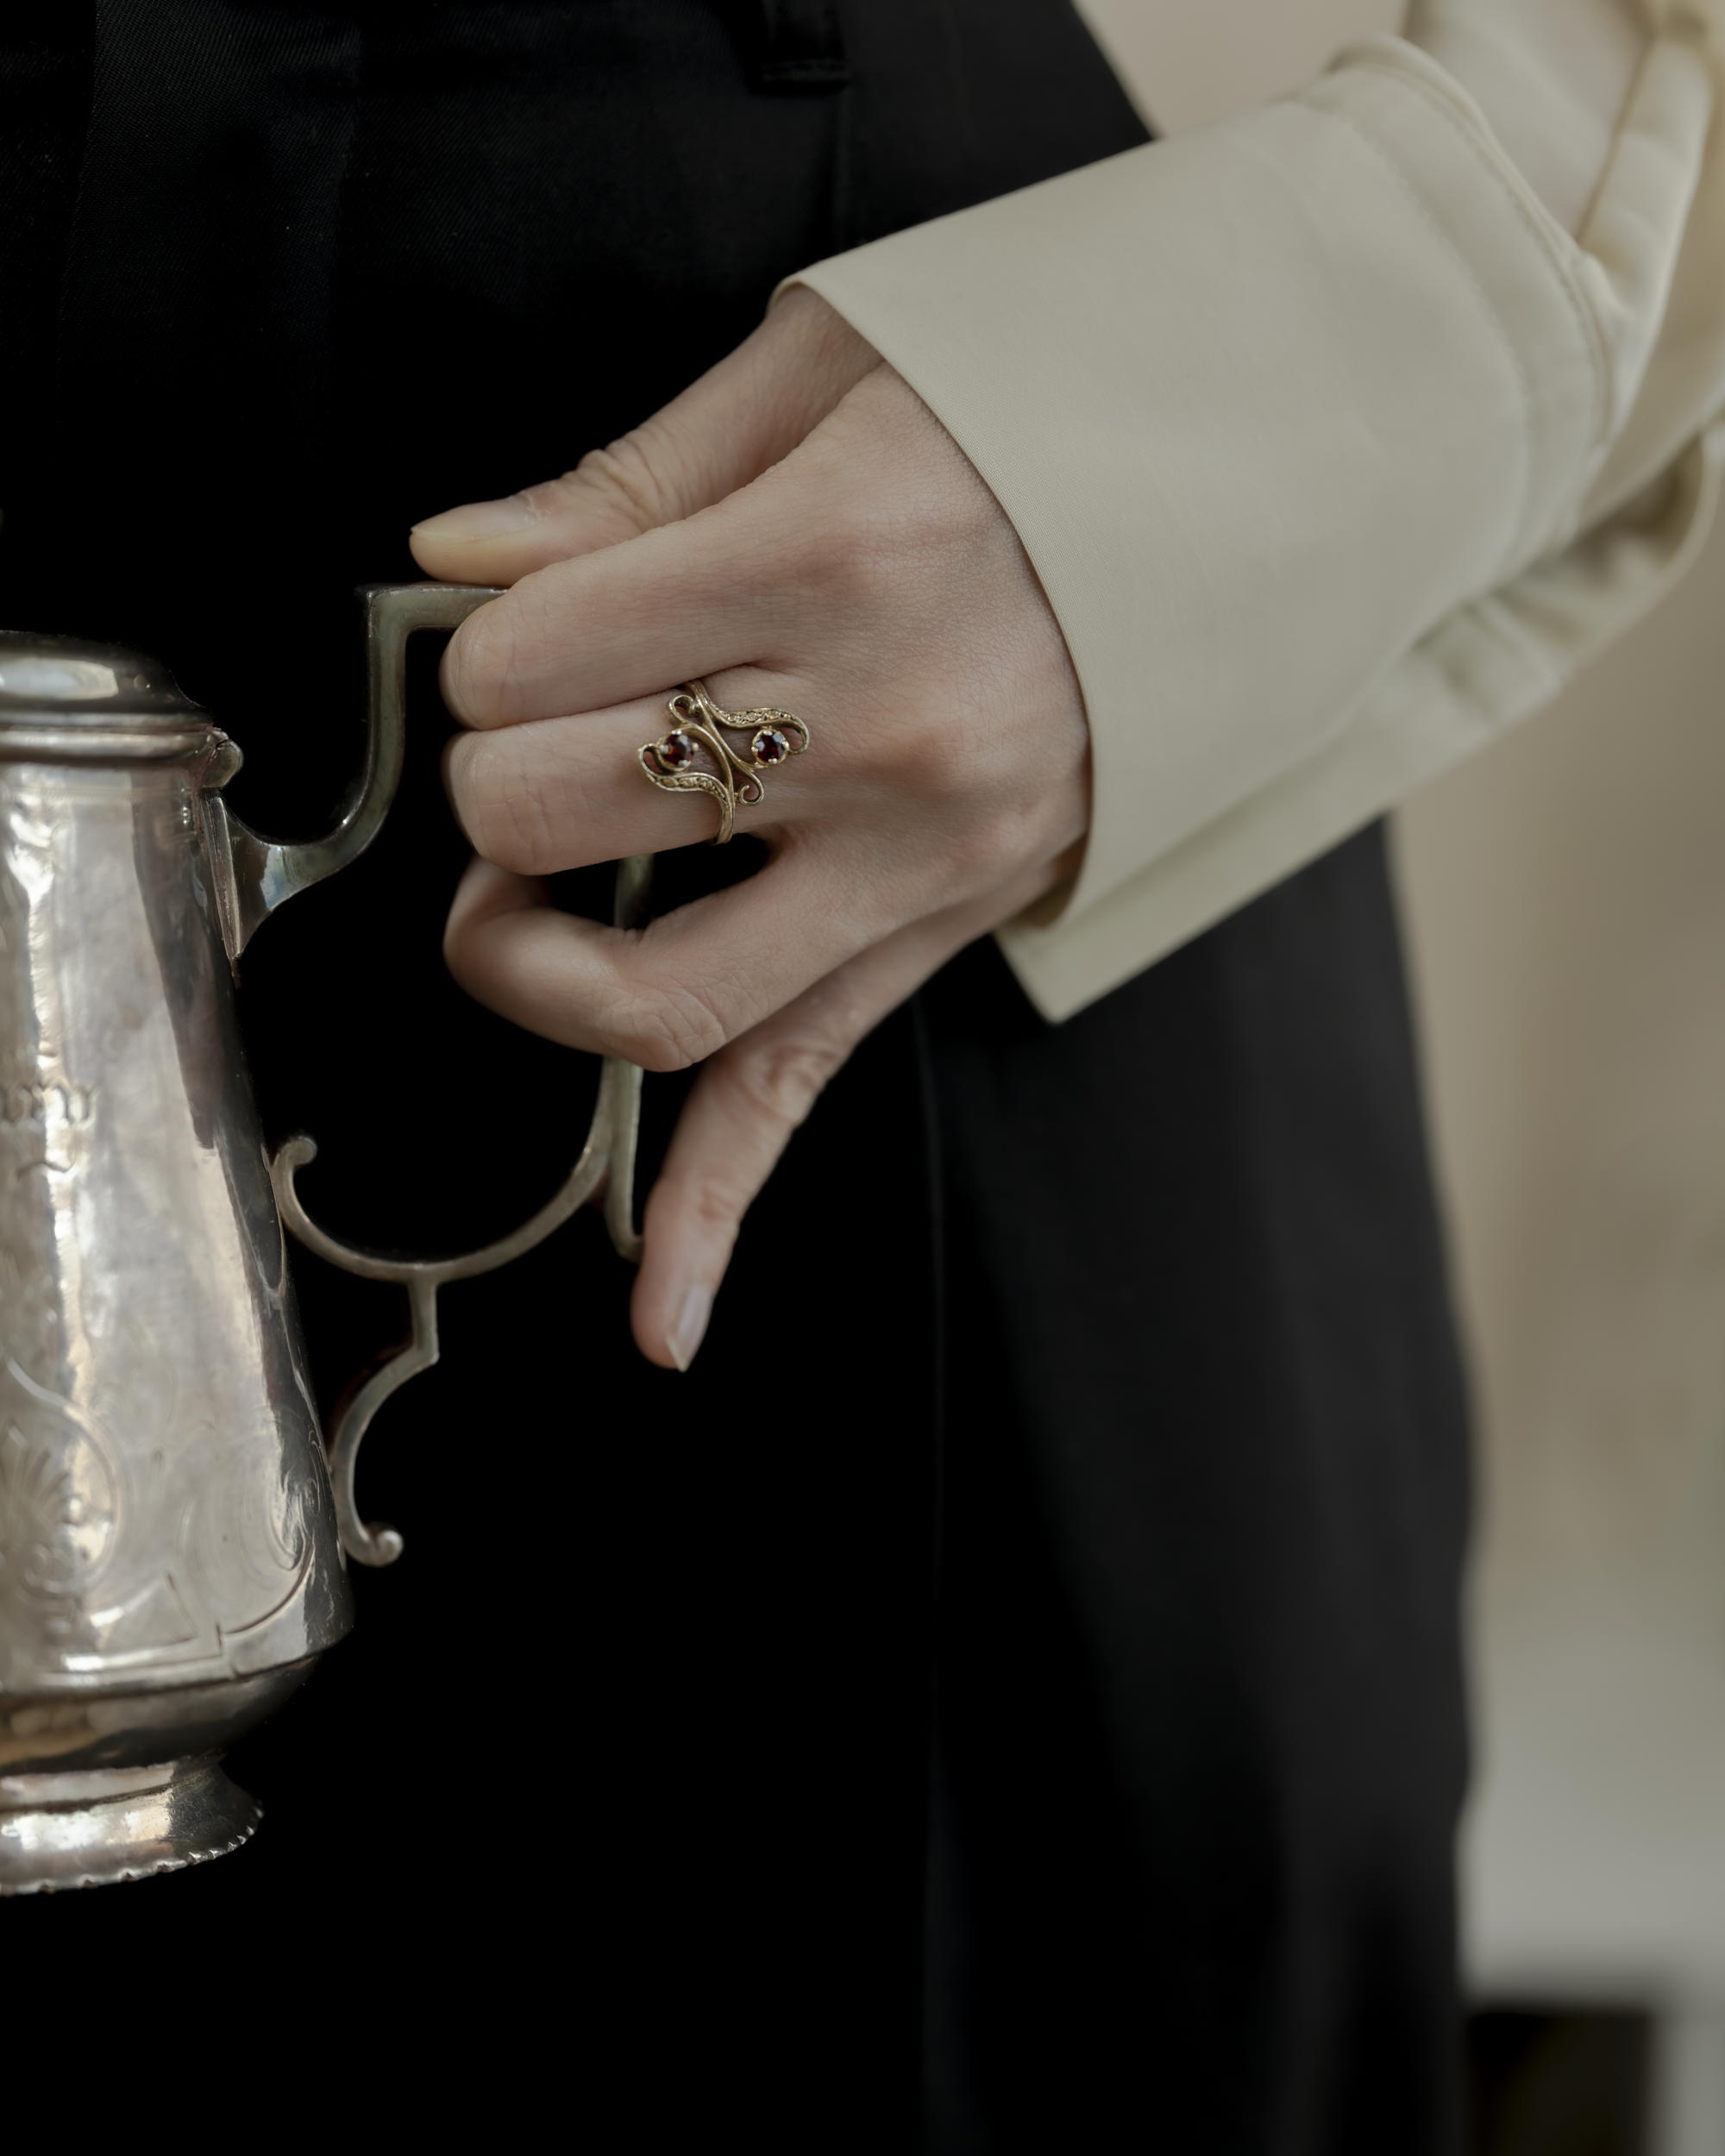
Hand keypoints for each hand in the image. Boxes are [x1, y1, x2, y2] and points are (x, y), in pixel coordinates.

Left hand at [409, 289, 1087, 1369]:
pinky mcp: (944, 934)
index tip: (526, 615)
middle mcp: (880, 730)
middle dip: (493, 777)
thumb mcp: (836, 370)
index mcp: (831, 555)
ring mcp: (922, 858)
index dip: (483, 642)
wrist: (1253, 501)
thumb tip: (458, 557)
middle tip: (530, 731)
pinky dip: (719, 1208)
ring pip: (655, 996)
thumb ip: (636, 476)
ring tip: (520, 911)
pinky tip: (662, 1322)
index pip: (526, 658)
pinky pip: (810, 1088)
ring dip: (533, 967)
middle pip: (555, 818)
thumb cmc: (1036, 406)